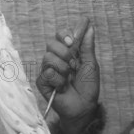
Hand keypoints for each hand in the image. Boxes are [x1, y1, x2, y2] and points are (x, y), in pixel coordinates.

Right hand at [36, 17, 99, 133]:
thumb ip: (87, 46)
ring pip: (48, 58)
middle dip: (65, 52)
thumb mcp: (91, 65)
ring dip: (63, 68)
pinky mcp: (42, 82)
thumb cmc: (88, 87)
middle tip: (73, 64)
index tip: (72, 42)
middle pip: (51, 43)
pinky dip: (58, 80)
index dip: (64, 35)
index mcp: (67, 53)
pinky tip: (62, 87)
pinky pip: (47, 73)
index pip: (59, 35)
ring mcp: (47, 70)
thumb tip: (89, 26)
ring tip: (69, 78)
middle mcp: (55, 59)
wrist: (84, 107)